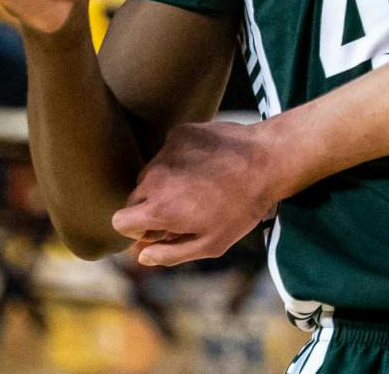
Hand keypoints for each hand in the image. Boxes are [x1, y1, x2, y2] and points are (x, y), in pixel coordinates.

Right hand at [112, 120, 281, 265]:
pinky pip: (167, 152)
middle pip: (135, 197)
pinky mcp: (179, 132)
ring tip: (199, 186)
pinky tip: (206, 164)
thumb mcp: (211, 243)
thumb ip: (170, 254)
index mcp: (159, 208)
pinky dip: (179, 160)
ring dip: (165, 182)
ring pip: (150, 173)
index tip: (159, 229)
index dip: (136, 229)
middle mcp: (155, 176)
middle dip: (151, 207)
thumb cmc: (242, 208)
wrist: (268, 160)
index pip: (120, 221)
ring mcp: (166, 151)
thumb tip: (142, 256)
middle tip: (184, 209)